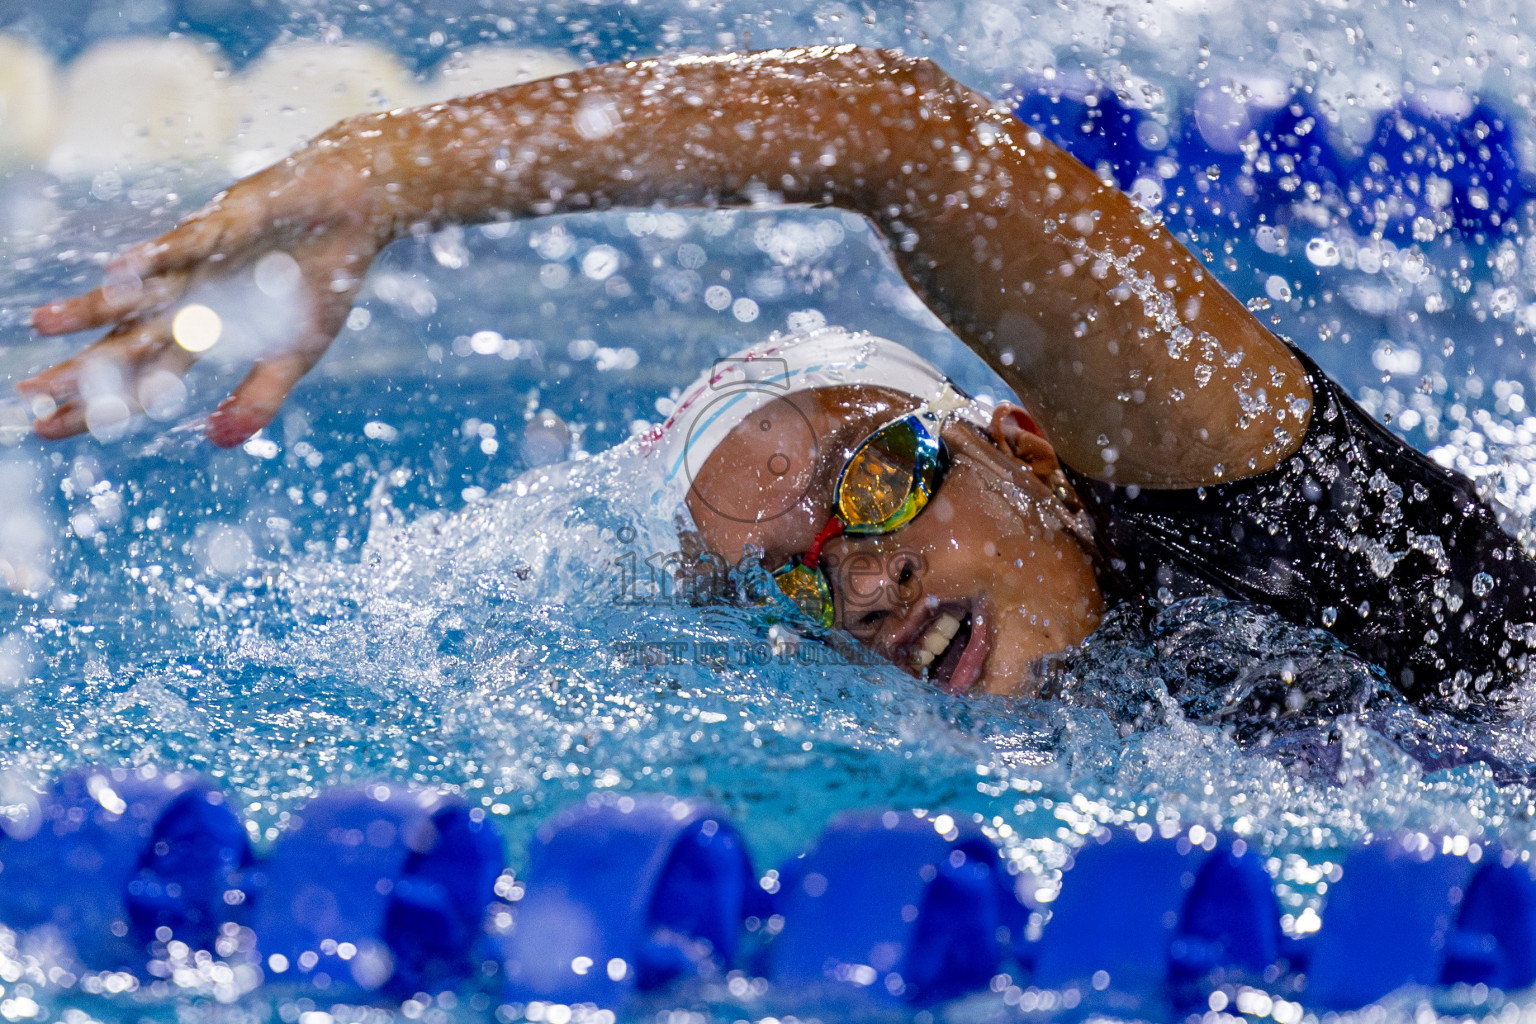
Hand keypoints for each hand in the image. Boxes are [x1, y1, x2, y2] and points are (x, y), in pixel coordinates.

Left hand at [21, 153, 381, 447]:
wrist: (354, 211)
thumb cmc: (323, 280)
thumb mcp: (296, 355)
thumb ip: (259, 398)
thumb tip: (218, 442)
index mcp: (205, 331)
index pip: (142, 376)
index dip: (100, 403)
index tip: (50, 429)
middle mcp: (190, 299)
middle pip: (127, 342)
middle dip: (81, 371)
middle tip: (28, 396)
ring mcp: (202, 261)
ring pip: (141, 292)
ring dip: (95, 307)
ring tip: (42, 324)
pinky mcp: (226, 223)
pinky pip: (189, 243)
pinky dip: (159, 257)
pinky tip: (122, 270)